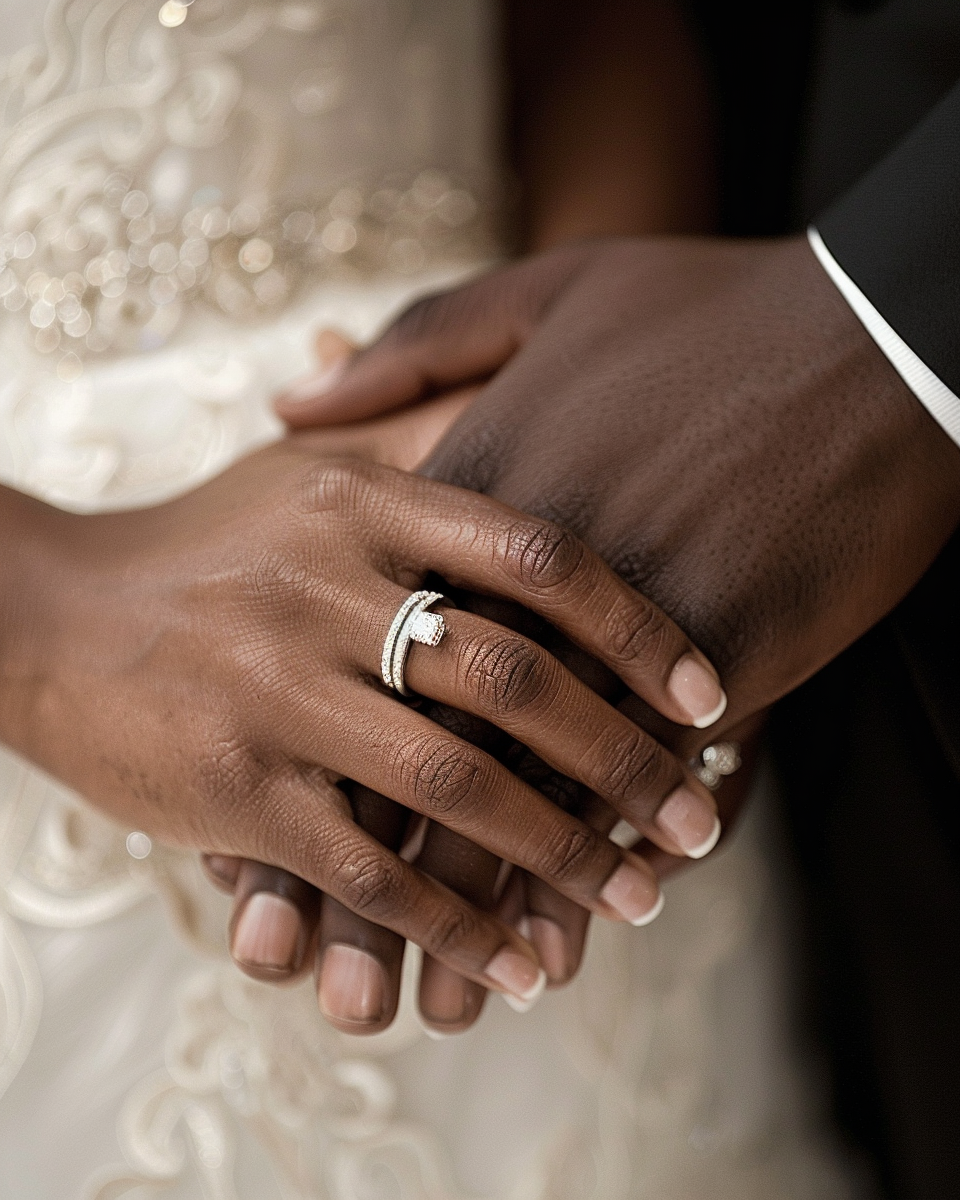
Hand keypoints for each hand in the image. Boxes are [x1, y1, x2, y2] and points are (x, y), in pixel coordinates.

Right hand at [0, 438, 726, 1011]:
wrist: (44, 611)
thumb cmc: (205, 545)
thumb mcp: (310, 476)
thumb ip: (419, 455)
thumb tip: (540, 425)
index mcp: (359, 503)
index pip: (537, 556)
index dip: (640, 627)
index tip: (707, 695)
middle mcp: (322, 590)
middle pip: (515, 681)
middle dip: (626, 762)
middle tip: (699, 818)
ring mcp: (274, 693)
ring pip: (454, 788)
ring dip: (560, 856)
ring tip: (634, 898)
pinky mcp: (233, 789)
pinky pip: (368, 870)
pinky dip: (455, 923)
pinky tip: (516, 960)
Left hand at [269, 234, 959, 1026]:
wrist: (870, 332)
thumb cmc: (708, 311)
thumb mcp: (547, 291)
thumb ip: (413, 349)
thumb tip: (294, 395)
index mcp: (469, 488)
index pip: (366, 652)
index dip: (318, 766)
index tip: (270, 852)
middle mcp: (525, 571)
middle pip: (430, 751)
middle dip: (382, 881)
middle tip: (344, 979)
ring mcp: (623, 623)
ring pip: (532, 792)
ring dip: (485, 911)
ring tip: (452, 1004)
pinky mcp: (721, 658)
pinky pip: (644, 783)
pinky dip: (604, 861)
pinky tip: (577, 935)